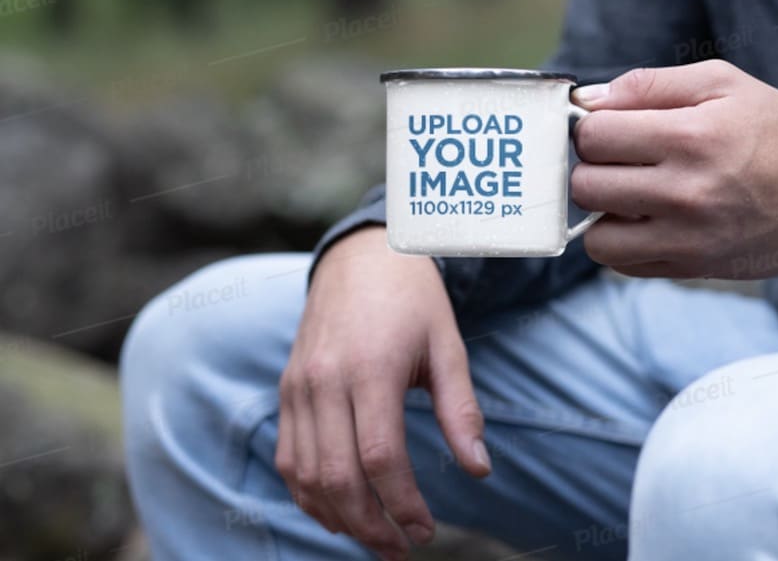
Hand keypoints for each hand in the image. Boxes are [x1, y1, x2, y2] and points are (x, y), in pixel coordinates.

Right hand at [275, 226, 490, 560]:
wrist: (361, 257)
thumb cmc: (413, 300)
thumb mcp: (448, 346)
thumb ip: (461, 411)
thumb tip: (479, 470)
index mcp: (370, 369)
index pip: (379, 458)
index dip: (401, 504)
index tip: (426, 531)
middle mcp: (325, 381)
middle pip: (337, 476)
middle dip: (370, 525)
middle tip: (401, 549)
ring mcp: (299, 386)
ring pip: (306, 474)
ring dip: (337, 517)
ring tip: (374, 538)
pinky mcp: (287, 389)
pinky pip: (288, 457)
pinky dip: (309, 493)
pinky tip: (338, 510)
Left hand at [571, 61, 777, 278]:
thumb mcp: (724, 83)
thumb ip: (650, 85)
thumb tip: (588, 101)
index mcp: (692, 136)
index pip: (594, 135)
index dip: (593, 127)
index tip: (612, 128)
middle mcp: (686, 192)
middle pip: (586, 184)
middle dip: (593, 167)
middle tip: (620, 159)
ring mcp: (687, 238)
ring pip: (595, 234)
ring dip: (602, 211)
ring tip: (630, 193)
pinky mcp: (691, 268)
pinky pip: (621, 264)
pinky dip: (620, 242)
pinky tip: (645, 220)